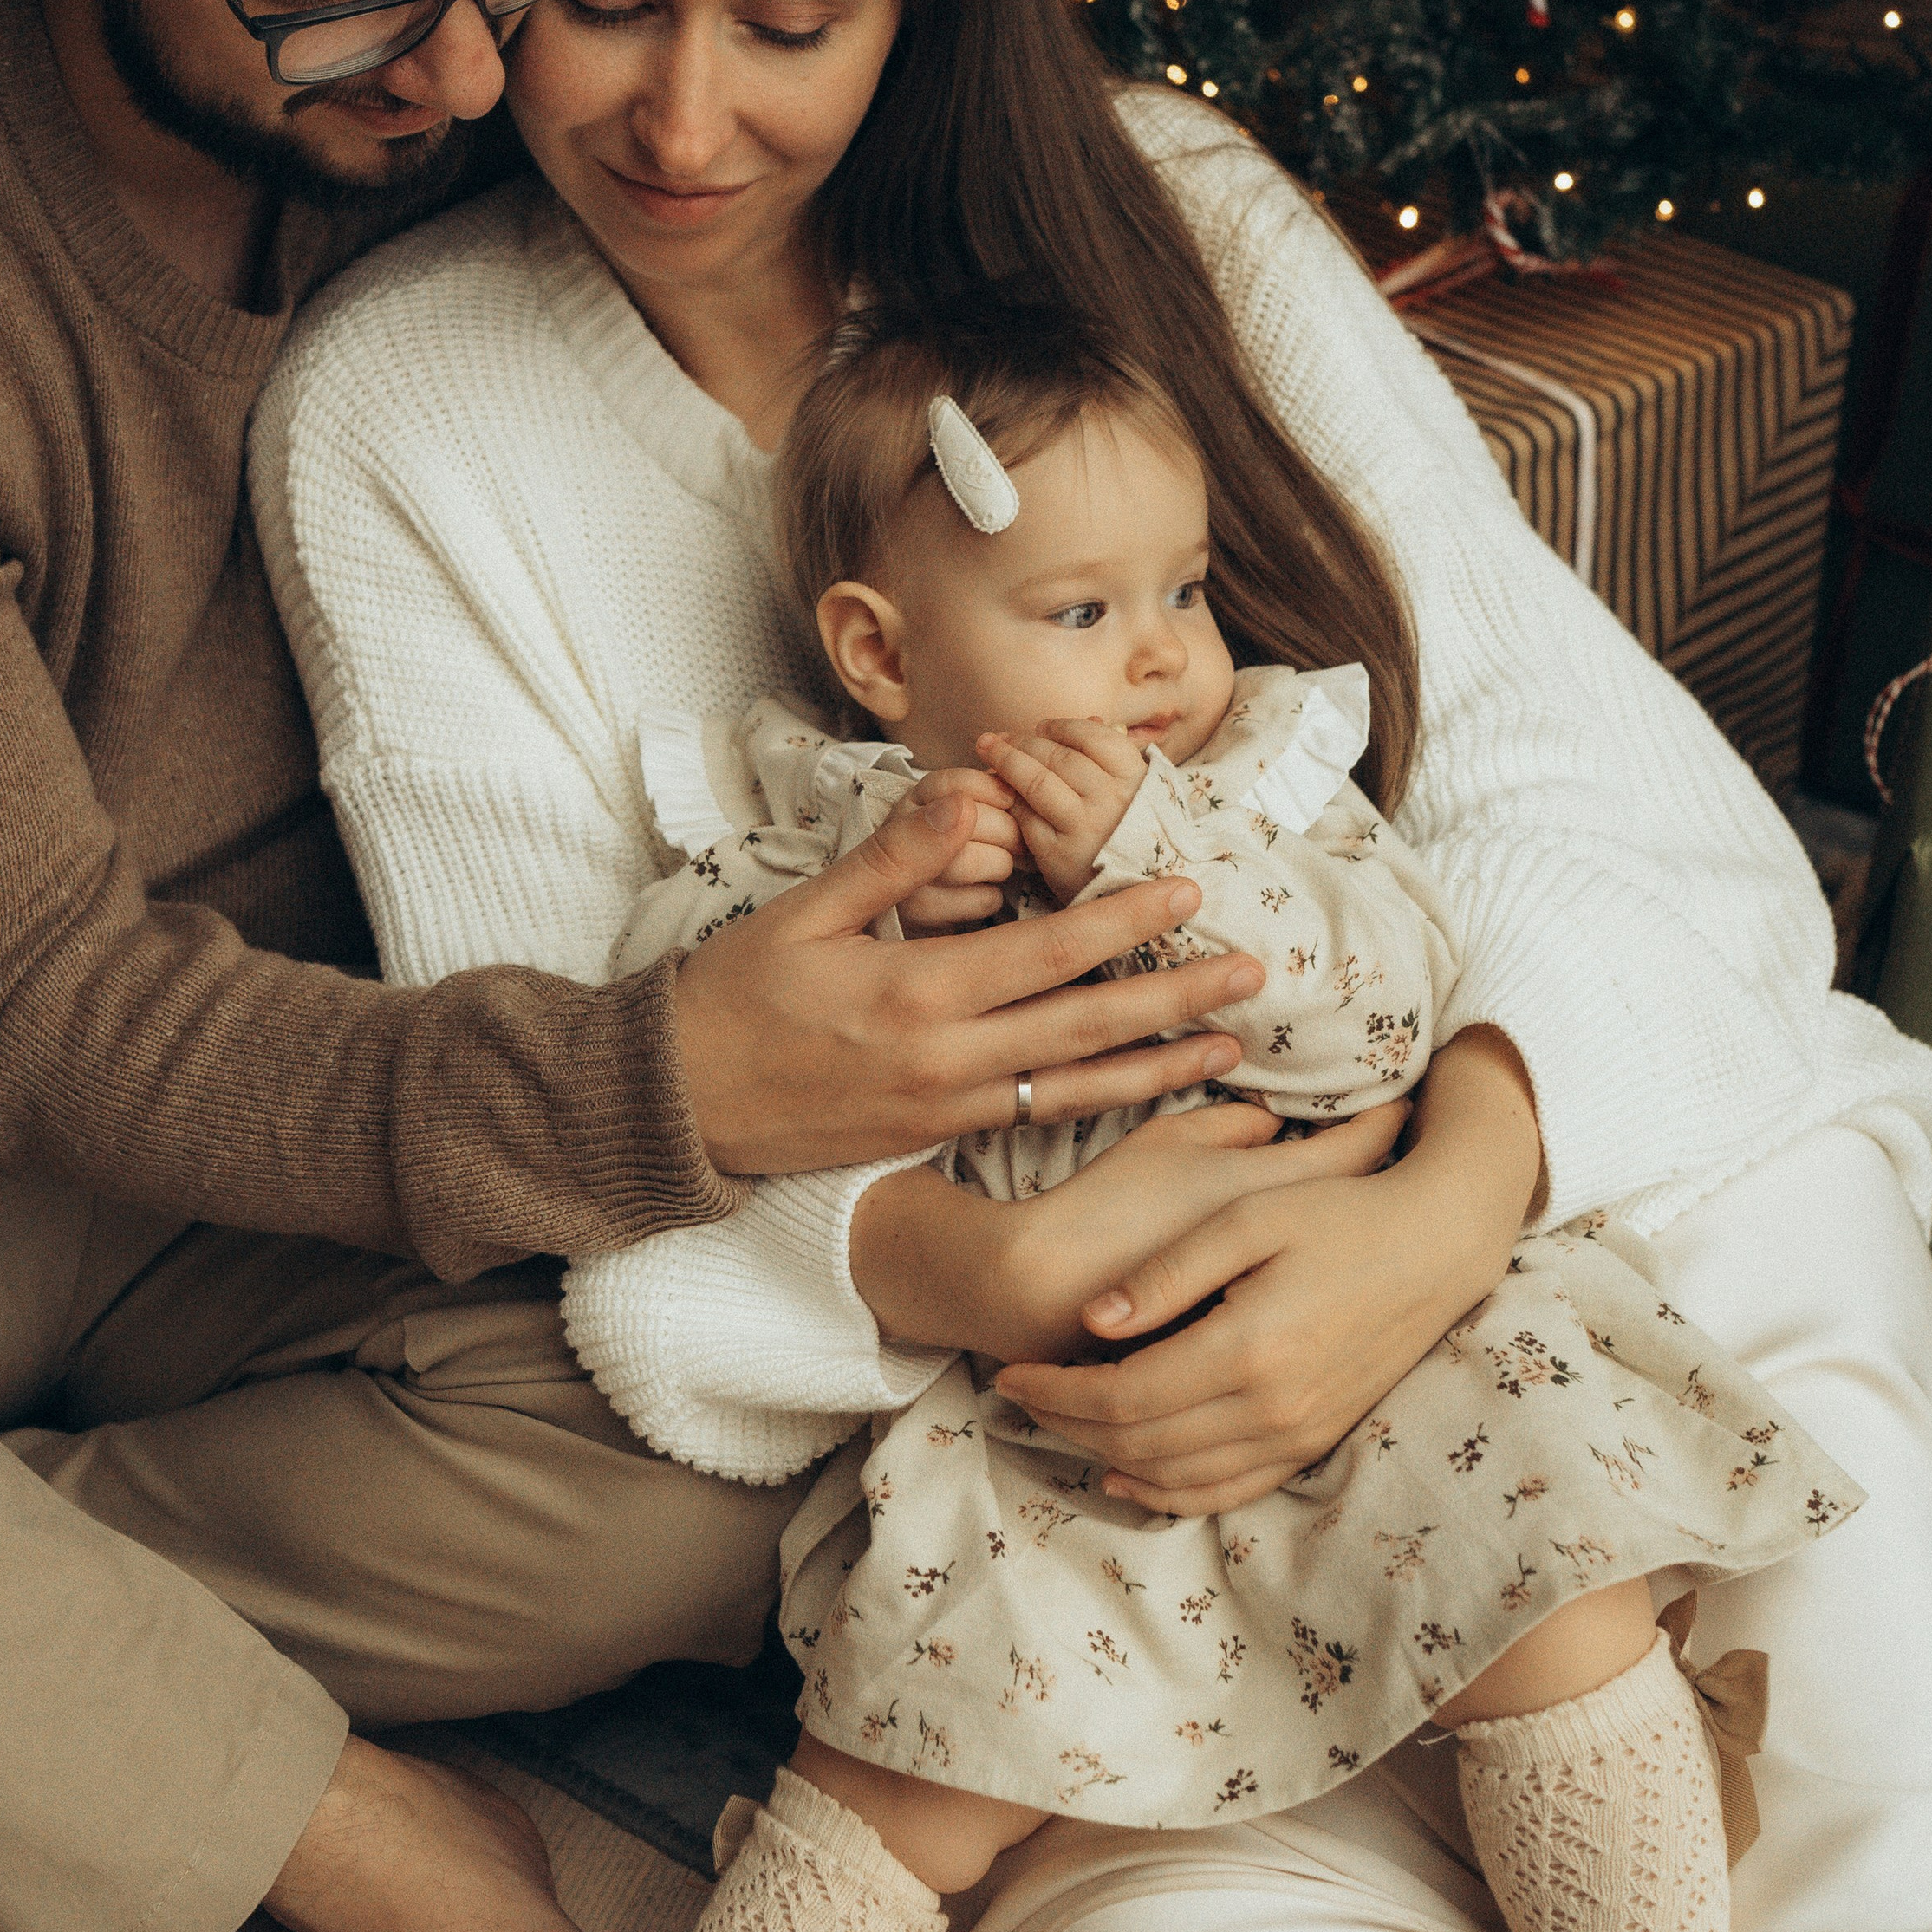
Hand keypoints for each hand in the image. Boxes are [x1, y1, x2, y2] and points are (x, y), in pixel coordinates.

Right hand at [674, 786, 1267, 1175]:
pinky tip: (1149, 1092)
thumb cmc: (735, 995)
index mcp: (916, 992)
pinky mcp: (937, 1136)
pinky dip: (1104, 1105)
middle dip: (1177, 999)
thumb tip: (968, 795)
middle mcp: (945, 1059)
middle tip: (1253, 975)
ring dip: (1161, 1067)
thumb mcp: (804, 912)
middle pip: (1086, 1028)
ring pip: (1077, 1088)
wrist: (679, 1104)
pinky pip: (1039, 1120)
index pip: (1047, 952)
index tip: (1187, 888)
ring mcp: (946, 1108)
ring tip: (1231, 1048)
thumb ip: (895, 858)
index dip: (1124, 920)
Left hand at [976, 718, 1149, 901]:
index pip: (1092, 736)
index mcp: (1135, 780)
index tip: (1041, 727)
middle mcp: (1112, 801)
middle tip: (1001, 737)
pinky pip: (1026, 818)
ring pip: (1037, 781)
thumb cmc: (1136, 835)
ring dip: (1007, 761)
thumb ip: (1115, 756)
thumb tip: (1091, 719)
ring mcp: (1085, 828)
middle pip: (1058, 756)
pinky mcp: (1059, 855)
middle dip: (1024, 741)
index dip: (1061, 726)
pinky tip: (999, 792)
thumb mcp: (1141, 793)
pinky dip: (1010, 801)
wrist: (1140, 894)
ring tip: (988, 750)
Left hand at [991, 1029, 1539, 1512]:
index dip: (1056, 1392)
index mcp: (1248, 1348)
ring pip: (1178, 1477)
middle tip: (1018, 1396)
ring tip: (1057, 1425)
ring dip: (1106, 1459)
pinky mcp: (1315, 1440)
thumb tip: (1092, 1322)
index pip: (1124, 1396)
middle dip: (1066, 1425)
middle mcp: (1274, 1407)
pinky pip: (1229, 1491)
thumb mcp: (1247, 1214)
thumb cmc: (1339, 1214)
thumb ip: (1168, 1271)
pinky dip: (1170, 1492)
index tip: (1011, 1372)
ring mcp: (1299, 1433)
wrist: (1439, 1246)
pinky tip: (1128, 1474)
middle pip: (1140, 1444)